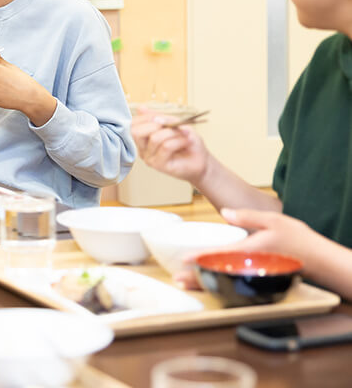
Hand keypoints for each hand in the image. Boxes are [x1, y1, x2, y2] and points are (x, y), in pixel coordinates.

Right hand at [131, 108, 210, 184]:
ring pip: (155, 138)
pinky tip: (186, 141)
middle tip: (171, 124)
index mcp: (143, 138)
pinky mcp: (159, 165)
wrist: (201, 159)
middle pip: (136, 132)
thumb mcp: (174, 123)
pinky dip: (179, 141)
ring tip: (184, 134)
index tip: (162, 117)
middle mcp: (142, 149)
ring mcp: (149, 158)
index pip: (132, 125)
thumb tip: (141, 108)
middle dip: (155, 124)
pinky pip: (166, 147)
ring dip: (173, 133)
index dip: (146, 117)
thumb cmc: (187, 142)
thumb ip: (158, 117)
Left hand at [173, 208, 317, 289]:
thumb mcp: (272, 219)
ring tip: (185, 284)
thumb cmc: (297, 238)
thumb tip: (224, 212)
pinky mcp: (258, 280)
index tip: (185, 259)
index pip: (222, 254)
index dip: (202, 257)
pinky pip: (234, 283)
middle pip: (219, 273)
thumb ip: (247, 216)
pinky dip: (218, 285)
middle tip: (178, 279)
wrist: (318, 259)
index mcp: (252, 250)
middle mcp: (251, 266)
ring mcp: (254, 275)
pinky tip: (206, 283)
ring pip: (225, 282)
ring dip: (205, 283)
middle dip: (198, 277)